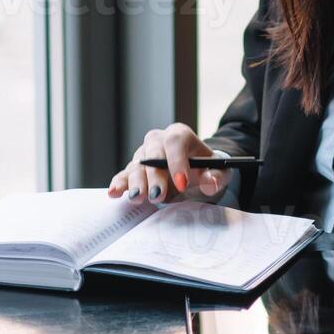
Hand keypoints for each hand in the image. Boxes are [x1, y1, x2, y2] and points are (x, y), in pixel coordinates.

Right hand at [106, 123, 229, 203]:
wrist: (195, 172)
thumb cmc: (206, 168)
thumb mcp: (219, 171)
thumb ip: (217, 176)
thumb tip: (210, 181)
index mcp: (179, 135)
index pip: (175, 141)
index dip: (177, 161)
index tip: (182, 184)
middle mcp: (158, 141)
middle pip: (152, 153)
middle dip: (154, 175)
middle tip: (158, 195)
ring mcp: (143, 155)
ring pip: (137, 165)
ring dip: (136, 183)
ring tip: (138, 198)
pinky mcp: (134, 170)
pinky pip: (124, 175)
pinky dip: (119, 184)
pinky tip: (114, 193)